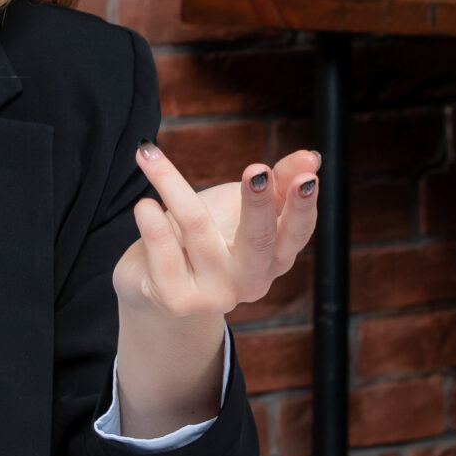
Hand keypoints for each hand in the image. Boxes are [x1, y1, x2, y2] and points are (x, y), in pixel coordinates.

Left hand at [114, 145, 322, 321]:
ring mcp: (213, 294)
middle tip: (256, 170)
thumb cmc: (206, 236)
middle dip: (259, 203)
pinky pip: (164, 254)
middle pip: (259, 240)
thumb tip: (312, 155)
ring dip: (173, 188)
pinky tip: (143, 205)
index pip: (296, 232)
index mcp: (274, 258)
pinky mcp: (175, 299)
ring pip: (198, 231)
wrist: (154, 284)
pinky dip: (152, 223)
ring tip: (151, 157)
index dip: (302, 206)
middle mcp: (250, 281)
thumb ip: (275, 181)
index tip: (307, 175)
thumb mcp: (241, 206)